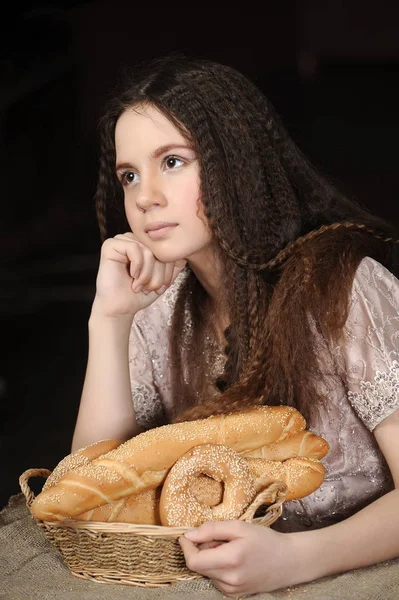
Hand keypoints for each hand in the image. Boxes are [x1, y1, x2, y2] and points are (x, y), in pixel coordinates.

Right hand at [93, 232, 186, 316]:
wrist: (121, 309)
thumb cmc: (139, 295)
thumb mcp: (162, 281)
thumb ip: (173, 267)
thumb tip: (184, 256)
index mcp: (145, 246)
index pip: (166, 250)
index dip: (168, 270)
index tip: (160, 288)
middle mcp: (134, 240)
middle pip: (158, 250)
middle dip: (158, 274)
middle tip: (149, 288)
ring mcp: (121, 241)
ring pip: (147, 249)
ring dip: (147, 272)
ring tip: (139, 285)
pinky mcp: (110, 245)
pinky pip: (133, 247)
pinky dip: (137, 265)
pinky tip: (132, 276)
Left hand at [179, 520, 300, 596]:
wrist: (289, 562)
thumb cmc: (265, 540)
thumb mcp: (240, 527)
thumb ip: (212, 529)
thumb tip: (189, 534)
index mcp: (231, 560)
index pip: (194, 561)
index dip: (187, 547)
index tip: (188, 534)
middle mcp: (229, 580)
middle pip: (199, 566)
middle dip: (201, 550)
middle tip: (217, 538)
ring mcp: (232, 590)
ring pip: (207, 572)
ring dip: (210, 558)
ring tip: (229, 548)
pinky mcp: (234, 594)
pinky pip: (216, 578)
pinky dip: (218, 566)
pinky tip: (233, 559)